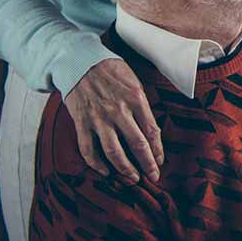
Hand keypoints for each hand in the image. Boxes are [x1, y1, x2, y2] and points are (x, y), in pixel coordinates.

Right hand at [62, 59, 162, 183]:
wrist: (81, 61)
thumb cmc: (112, 71)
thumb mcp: (134, 83)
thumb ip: (142, 107)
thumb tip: (151, 132)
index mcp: (136, 100)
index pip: (152, 131)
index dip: (158, 150)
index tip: (161, 161)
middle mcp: (119, 111)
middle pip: (137, 145)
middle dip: (147, 164)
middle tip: (153, 177)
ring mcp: (99, 119)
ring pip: (114, 152)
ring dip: (125, 169)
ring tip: (133, 178)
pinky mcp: (81, 122)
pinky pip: (88, 149)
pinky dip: (97, 164)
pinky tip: (105, 171)